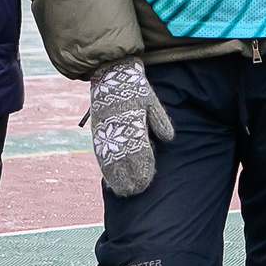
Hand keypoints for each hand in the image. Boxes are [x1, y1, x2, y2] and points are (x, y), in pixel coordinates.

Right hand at [89, 57, 172, 197]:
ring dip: (117, 178)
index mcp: (132, 123)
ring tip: (123, 192)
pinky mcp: (97, 133)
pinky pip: (100, 155)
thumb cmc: (134, 89)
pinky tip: (109, 180)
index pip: (138, 151)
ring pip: (110, 160)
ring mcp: (104, 133)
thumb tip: (168, 139)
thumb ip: (159, 121)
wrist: (110, 74)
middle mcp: (116, 130)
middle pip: (124, 160)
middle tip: (137, 191)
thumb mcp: (150, 101)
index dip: (143, 167)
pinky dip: (105, 169)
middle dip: (130, 177)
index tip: (147, 181)